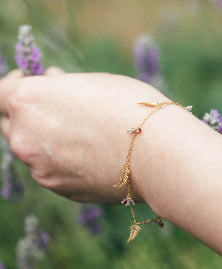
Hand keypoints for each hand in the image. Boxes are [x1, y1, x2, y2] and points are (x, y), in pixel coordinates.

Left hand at [0, 69, 167, 202]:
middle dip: (26, 113)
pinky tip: (91, 153)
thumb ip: (60, 87)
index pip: (0, 92)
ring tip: (82, 131)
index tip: (29, 80)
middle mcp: (23, 136)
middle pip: (9, 123)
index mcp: (28, 101)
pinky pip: (51, 170)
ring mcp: (39, 168)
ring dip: (46, 138)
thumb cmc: (130, 107)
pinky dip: (61, 160)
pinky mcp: (58, 189)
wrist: (158, 153)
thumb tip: (48, 83)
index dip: (13, 84)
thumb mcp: (92, 83)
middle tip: (55, 106)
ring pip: (32, 149)